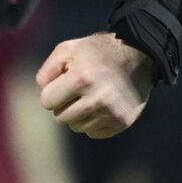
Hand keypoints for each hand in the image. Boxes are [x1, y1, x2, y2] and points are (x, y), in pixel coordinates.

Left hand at [37, 33, 155, 137]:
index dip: (53, 91)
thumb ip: (48, 69)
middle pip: (60, 118)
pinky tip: (103, 105)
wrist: (139, 55)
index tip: (65, 81)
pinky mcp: (122, 122)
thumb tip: (42, 90)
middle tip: (79, 89)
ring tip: (92, 95)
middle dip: (65, 104)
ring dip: (79, 114)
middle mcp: (96, 99)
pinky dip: (94, 121)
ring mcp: (111, 113)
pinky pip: (94, 133)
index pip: (47, 101)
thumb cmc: (98, 52)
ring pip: (76, 127)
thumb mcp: (69, 49)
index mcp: (81, 79)